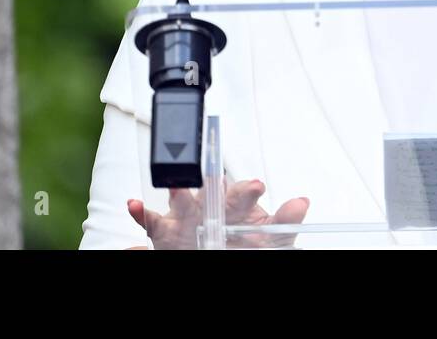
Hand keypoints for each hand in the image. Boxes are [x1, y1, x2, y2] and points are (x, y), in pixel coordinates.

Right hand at [126, 179, 309, 248]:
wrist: (225, 256)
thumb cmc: (250, 243)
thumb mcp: (272, 237)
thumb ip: (285, 221)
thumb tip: (302, 202)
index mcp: (237, 204)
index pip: (243, 191)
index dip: (249, 188)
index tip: (257, 186)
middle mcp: (210, 204)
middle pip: (209, 189)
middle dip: (210, 182)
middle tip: (214, 179)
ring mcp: (186, 217)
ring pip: (178, 200)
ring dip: (175, 190)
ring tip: (173, 185)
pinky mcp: (164, 232)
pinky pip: (148, 221)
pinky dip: (139, 212)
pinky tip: (134, 204)